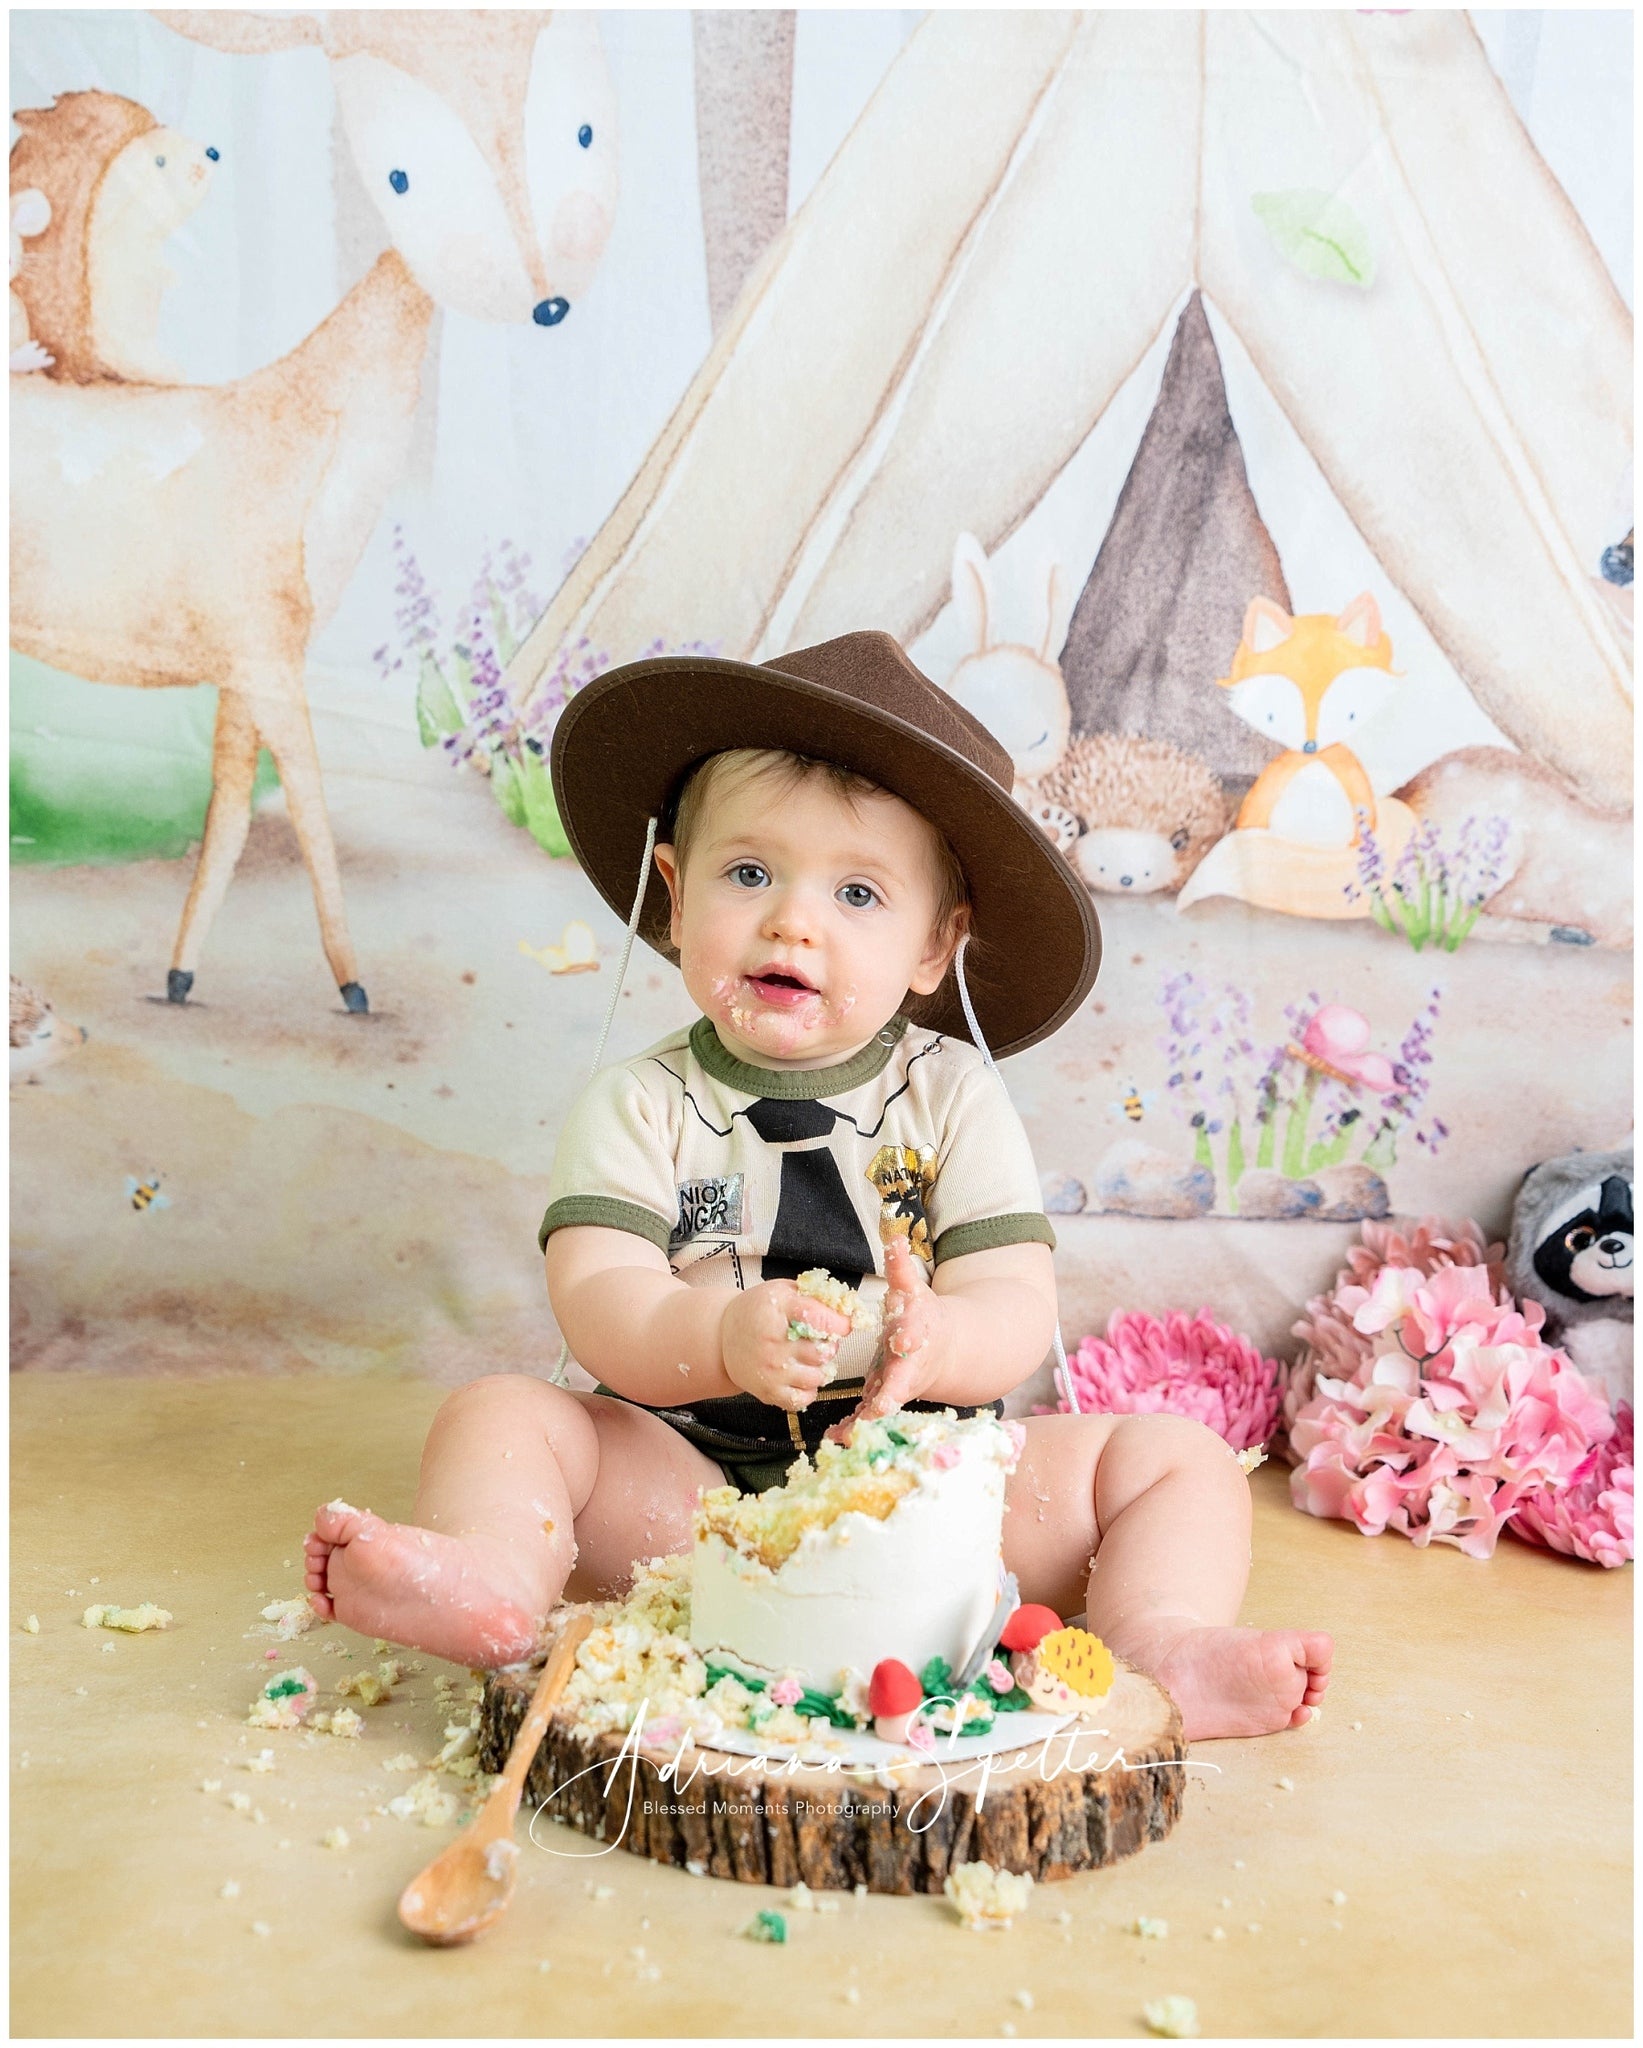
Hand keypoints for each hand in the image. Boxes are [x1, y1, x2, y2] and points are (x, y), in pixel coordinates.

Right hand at [721, 1281, 851, 1411]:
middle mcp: (773, 1341)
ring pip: (818, 1375)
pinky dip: (809, 1389)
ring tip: (809, 1358)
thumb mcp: (781, 1291)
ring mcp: (771, 1369)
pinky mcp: (769, 1391)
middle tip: (820, 1340)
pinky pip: (803, 1398)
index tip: (843, 1324)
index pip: (819, 1318)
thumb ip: (813, 1294)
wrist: (722, 1337)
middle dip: (830, 1345)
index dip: (839, 1323)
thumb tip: (845, 1304)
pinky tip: (801, 1376)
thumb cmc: (756, 1312)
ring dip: (821, 1367)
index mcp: (777, 1310)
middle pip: (823, 1350)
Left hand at [826, 1233, 943, 1439]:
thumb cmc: (924, 1318)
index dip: (909, 1339)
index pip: (914, 1340)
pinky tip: (833, 1438)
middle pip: (900, 1385)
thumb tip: (893, 1236)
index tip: (902, 1340)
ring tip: (843, 1436)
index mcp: (916, 1340)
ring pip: (882, 1409)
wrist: (944, 1352)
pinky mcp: (884, 1399)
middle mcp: (909, 1370)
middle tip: (875, 1409)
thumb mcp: (914, 1292)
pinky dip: (852, 1427)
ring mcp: (897, 1389)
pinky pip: (867, 1416)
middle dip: (887, 1397)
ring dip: (865, 1423)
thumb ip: (901, 1268)